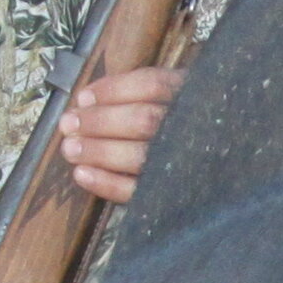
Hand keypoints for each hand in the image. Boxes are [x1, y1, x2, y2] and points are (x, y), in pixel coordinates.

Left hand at [54, 64, 183, 205]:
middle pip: (143, 120)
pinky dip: (106, 183)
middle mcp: (194, 128)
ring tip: (70, 148)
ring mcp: (187, 165)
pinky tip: (82, 174)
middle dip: (99, 121)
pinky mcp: (174, 197)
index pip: (154, 85)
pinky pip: (137, 191)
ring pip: (139, 156)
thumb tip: (86, 101)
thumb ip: (137, 94)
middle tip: (68, 124)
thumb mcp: (175, 98)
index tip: (83, 97)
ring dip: (98, 151)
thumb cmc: (183, 128)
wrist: (214, 175)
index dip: (114, 90)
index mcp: (195, 98)